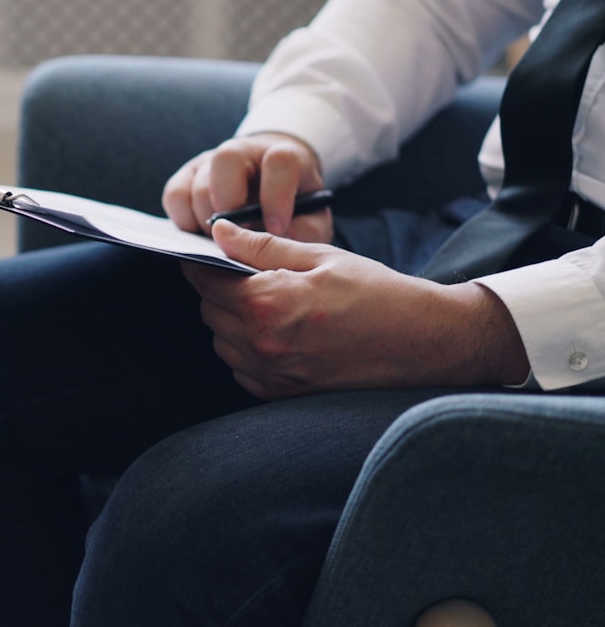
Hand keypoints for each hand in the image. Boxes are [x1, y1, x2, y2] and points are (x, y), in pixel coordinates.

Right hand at [163, 132, 332, 241]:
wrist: (268, 189)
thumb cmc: (292, 208)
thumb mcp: (312, 219)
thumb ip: (306, 231)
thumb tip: (282, 240)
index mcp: (283, 156)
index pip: (279, 161)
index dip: (277, 196)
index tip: (276, 228)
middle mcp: (243, 151)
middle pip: (227, 160)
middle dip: (230, 204)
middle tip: (239, 234)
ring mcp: (210, 161)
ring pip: (198, 183)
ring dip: (208, 220)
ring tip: (222, 241)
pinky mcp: (186, 176)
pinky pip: (174, 195)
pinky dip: (184, 220)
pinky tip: (201, 233)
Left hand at [180, 221, 528, 399]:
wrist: (423, 340)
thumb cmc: (375, 292)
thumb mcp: (319, 256)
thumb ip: (260, 246)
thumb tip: (219, 233)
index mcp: (268, 303)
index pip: (204, 280)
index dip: (203, 263)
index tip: (210, 256)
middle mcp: (262, 344)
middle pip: (209, 310)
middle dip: (220, 290)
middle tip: (250, 277)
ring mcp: (271, 374)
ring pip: (222, 341)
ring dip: (232, 321)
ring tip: (271, 305)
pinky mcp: (281, 393)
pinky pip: (241, 368)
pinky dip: (247, 349)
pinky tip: (278, 333)